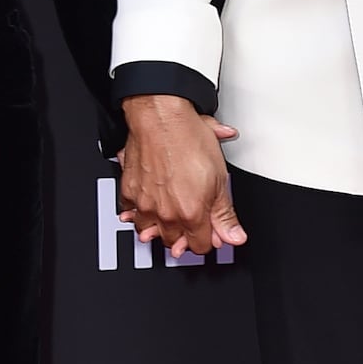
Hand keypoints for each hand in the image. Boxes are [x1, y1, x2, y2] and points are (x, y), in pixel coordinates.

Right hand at [118, 95, 244, 257]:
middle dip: (183, 235)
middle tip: (190, 219)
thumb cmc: (188, 139)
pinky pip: (129, 213)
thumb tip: (234, 235)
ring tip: (168, 215)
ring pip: (148, 231)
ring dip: (159, 227)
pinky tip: (146, 205)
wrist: (160, 117)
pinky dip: (136, 212)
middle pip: (173, 242)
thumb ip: (225, 213)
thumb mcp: (220, 176)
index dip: (207, 239)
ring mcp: (144, 204)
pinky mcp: (128, 191)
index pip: (199, 246)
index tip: (209, 230)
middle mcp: (165, 213)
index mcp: (191, 213)